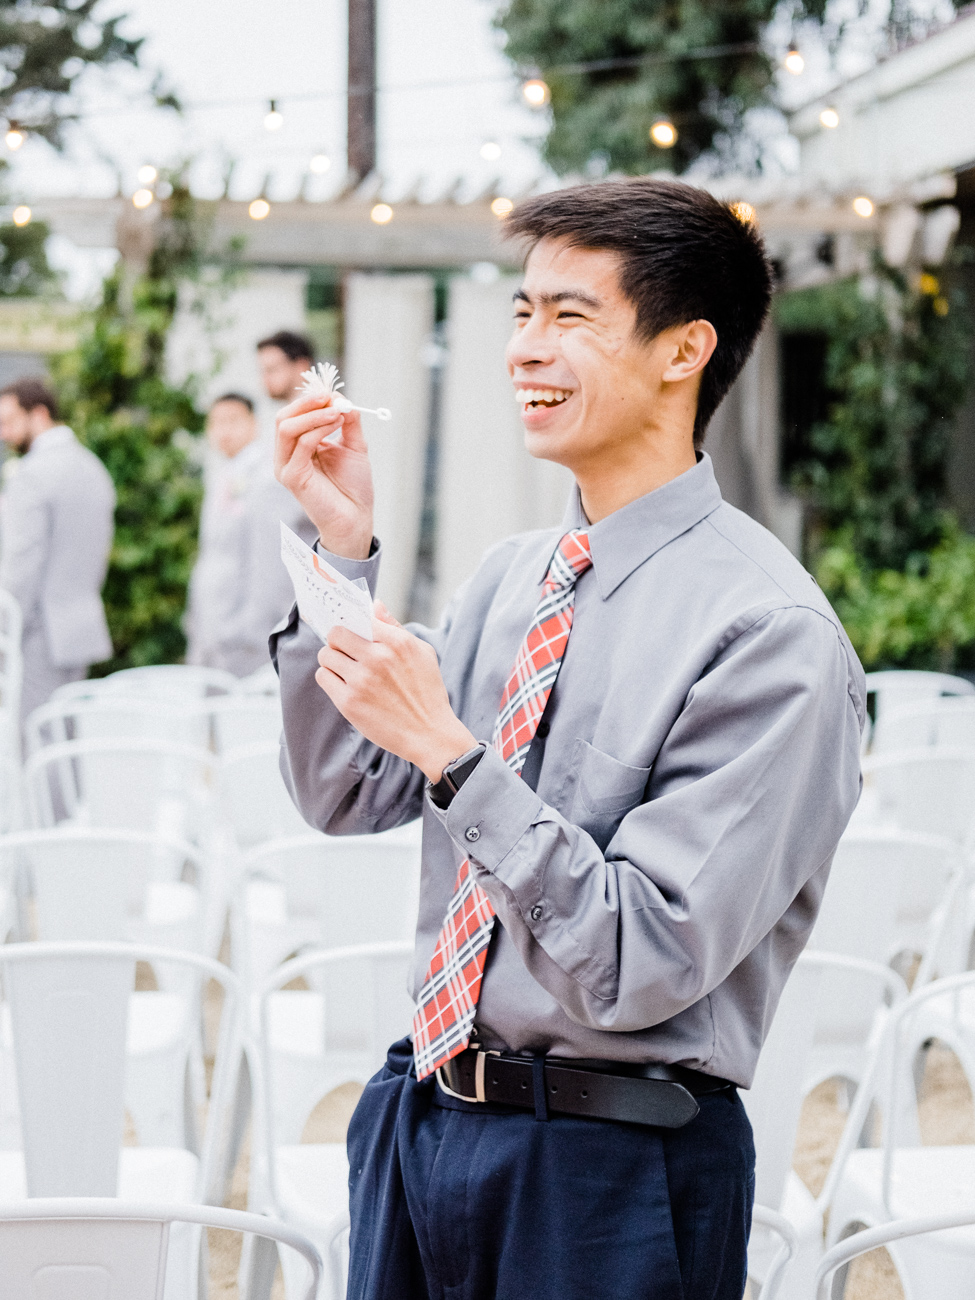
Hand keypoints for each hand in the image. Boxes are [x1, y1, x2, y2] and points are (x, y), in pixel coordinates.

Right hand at [275, 391, 373, 559]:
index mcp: (297, 447)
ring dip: (313, 414)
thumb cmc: (352, 486)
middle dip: (306, 403)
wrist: (356, 516)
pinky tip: (336, 423)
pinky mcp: (292, 477)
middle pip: (283, 418)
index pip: (292, 415)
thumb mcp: (353, 446)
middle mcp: (287, 456)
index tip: (331, 391)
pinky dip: (318, 429)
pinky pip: (301, 444)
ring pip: (287, 428)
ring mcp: (286, 467)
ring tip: (337, 411)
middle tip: (330, 396)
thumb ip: (348, 421)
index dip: (309, 400)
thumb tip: (341, 396)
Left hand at [315, 603, 477, 782]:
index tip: (350, 631)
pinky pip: (323, 677)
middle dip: (337, 641)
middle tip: (344, 651)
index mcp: (397, 642)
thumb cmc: (427, 692)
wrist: (429, 734)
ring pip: (326, 656)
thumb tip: (375, 605)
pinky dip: (330, 678)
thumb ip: (395, 627)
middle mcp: (378, 658)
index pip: (360, 618)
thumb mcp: (422, 653)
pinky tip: (343, 685)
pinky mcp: (349, 702)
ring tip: (344, 670)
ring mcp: (362, 680)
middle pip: (336, 634)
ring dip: (332, 661)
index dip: (353, 625)